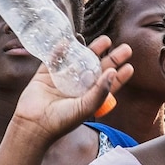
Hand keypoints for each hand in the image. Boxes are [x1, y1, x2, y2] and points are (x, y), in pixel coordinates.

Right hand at [10, 36, 132, 147]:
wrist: (34, 124)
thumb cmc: (62, 121)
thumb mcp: (86, 107)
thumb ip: (100, 90)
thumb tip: (113, 72)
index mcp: (89, 97)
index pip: (107, 84)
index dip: (119, 76)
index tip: (129, 66)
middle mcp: (77, 87)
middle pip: (98, 68)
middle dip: (111, 58)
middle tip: (125, 48)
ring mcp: (61, 79)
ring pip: (78, 61)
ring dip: (90, 50)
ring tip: (105, 40)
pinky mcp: (45, 74)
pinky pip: (54, 59)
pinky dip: (60, 49)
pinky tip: (69, 41)